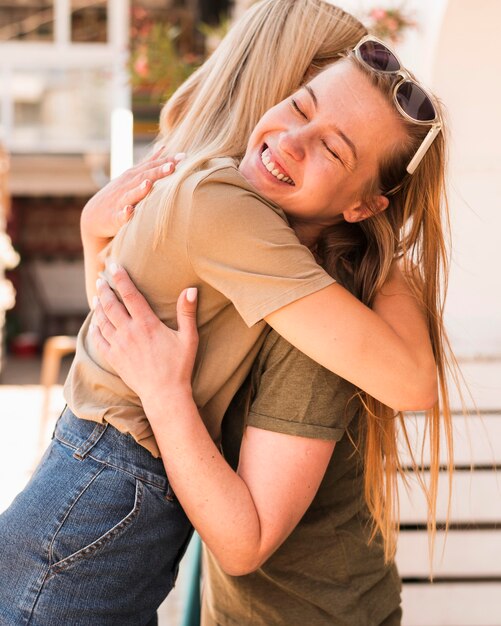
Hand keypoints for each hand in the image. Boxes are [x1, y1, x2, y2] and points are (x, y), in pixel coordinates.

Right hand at [81, 150, 185, 242]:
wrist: (94, 216)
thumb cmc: (119, 195)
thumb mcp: (133, 176)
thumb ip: (149, 164)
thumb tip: (164, 146)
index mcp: (134, 176)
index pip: (152, 166)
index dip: (166, 161)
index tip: (183, 157)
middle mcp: (127, 186)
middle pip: (144, 177)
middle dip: (158, 172)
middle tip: (172, 166)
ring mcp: (120, 201)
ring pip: (132, 194)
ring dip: (141, 189)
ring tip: (149, 184)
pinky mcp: (114, 217)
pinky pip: (120, 216)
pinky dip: (124, 213)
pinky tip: (129, 211)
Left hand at [90, 264, 198, 401]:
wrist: (164, 394)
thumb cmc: (179, 366)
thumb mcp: (189, 338)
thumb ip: (187, 312)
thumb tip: (191, 289)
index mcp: (147, 324)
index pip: (130, 294)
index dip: (121, 278)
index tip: (114, 265)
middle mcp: (129, 332)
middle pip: (111, 304)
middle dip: (105, 289)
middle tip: (101, 278)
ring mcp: (119, 345)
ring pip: (102, 320)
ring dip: (98, 306)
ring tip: (97, 296)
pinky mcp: (113, 358)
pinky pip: (99, 339)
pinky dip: (95, 327)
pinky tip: (95, 322)